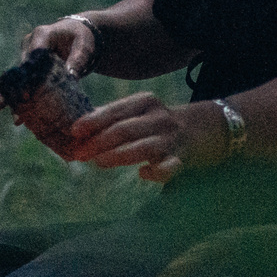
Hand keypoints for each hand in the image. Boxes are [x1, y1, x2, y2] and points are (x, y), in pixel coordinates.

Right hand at [0, 13, 102, 120]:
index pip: (34, 53)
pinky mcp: (28, 72)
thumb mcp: (84, 46)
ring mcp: (25, 60)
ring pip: (13, 82)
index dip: (29, 70)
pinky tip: (17, 120)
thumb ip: (77, 59)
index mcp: (42, 35)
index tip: (28, 88)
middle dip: (13, 89)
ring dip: (5, 99)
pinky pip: (19, 88)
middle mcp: (28, 46)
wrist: (74, 37)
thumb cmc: (80, 38)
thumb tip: (70, 75)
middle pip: (18, 70)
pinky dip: (16, 102)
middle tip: (6, 105)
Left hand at [59, 91, 219, 183]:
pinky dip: (157, 171)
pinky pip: (169, 167)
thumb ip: (112, 119)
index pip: (116, 110)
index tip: (74, 130)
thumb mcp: (137, 113)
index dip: (94, 120)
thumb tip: (76, 132)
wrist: (202, 130)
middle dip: (99, 141)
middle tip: (79, 154)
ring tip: (99, 163)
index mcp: (144, 102)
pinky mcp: (182, 158)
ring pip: (144, 147)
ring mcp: (171, 138)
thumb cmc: (156, 123)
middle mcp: (159, 117)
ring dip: (119, 155)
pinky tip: (143, 173)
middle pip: (126, 129)